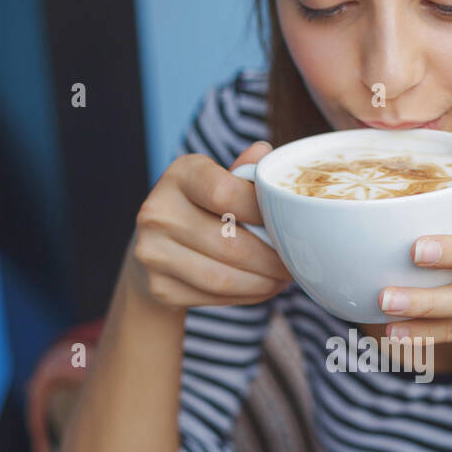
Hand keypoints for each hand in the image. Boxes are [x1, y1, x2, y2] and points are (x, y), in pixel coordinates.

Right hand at [130, 144, 291, 308]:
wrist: (155, 250)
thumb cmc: (200, 209)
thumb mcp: (217, 181)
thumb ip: (242, 173)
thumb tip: (266, 153)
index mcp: (180, 175)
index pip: (225, 194)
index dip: (263, 213)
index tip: (288, 223)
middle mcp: (158, 212)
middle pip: (230, 244)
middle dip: (272, 259)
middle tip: (297, 261)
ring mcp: (153, 253)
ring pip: (224, 278)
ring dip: (264, 282)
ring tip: (284, 277)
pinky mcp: (160, 288)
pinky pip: (214, 297)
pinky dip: (247, 295)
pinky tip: (262, 286)